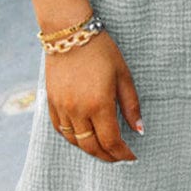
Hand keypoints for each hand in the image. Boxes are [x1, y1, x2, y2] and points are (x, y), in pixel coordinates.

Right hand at [46, 31, 142, 162]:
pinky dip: (72, 138)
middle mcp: (78, 110)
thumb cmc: (101, 51)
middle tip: (118, 157)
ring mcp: (62, 107)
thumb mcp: (123, 75)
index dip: (122, 153)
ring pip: (75, 141)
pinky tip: (82, 136)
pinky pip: (60, 129)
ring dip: (89, 148)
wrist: (69, 33)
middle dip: (106, 156)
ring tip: (102, 149)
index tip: (131, 157)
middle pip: (91, 146)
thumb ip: (131, 105)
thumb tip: (139, 130)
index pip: (111, 141)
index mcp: (99, 104)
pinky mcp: (51, 102)